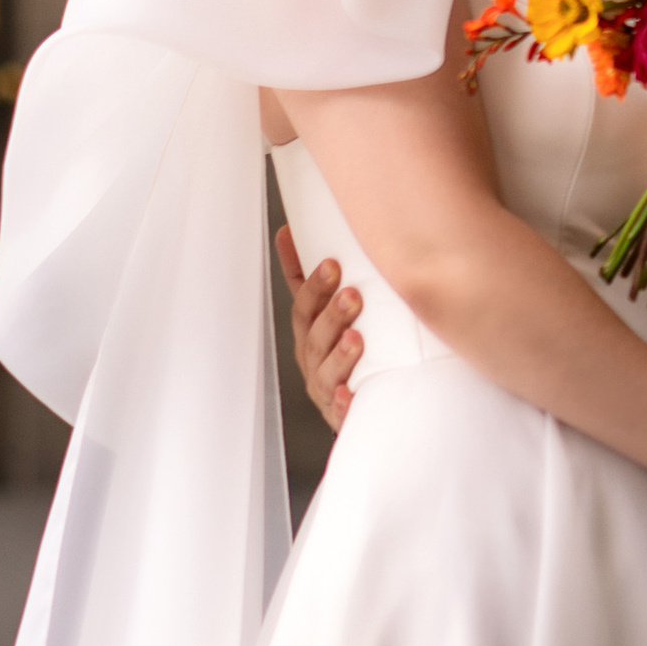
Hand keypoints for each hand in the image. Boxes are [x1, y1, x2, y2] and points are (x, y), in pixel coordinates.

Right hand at [278, 225, 361, 432]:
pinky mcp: (341, 415)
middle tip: (352, 295)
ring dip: (340, 354)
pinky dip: (342, 404)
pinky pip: (340, 412)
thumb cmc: (343, 348)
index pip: (306, 306)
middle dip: (332, 315)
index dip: (314, 285)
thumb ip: (310, 275)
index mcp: (309, 333)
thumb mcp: (327, 312)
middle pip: (316, 336)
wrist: (357, 403)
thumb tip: (289, 230)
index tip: (331, 263)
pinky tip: (349, 394)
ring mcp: (326, 388)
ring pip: (327, 372)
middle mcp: (313, 360)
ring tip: (355, 339)